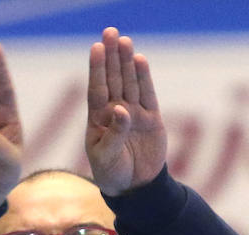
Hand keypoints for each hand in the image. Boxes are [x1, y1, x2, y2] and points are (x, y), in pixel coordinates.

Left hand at [86, 27, 166, 195]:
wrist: (135, 188)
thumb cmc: (112, 174)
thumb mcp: (107, 158)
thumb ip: (114, 134)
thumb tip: (121, 109)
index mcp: (98, 120)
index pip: (97, 89)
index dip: (97, 69)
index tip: (96, 48)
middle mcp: (115, 112)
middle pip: (113, 79)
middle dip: (112, 57)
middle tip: (111, 32)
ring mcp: (134, 114)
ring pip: (130, 83)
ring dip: (127, 62)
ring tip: (125, 41)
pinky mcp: (151, 119)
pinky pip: (148, 95)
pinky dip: (144, 79)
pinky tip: (140, 61)